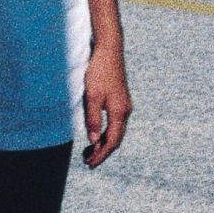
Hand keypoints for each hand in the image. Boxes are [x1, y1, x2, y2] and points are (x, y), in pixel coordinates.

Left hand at [82, 40, 131, 168]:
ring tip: (91, 150)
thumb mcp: (92, 95)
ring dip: (104, 142)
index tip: (89, 163)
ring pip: (116, 131)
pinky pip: (116, 123)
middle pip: (116, 138)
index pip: (112, 141)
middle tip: (88, 161)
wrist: (110, 49)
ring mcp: (125, 104)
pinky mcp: (121, 99)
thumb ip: (93, 119)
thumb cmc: (99, 71)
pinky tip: (98, 133)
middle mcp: (125, 110)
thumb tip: (93, 141)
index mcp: (119, 111)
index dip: (101, 155)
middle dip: (103, 152)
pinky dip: (107, 132)